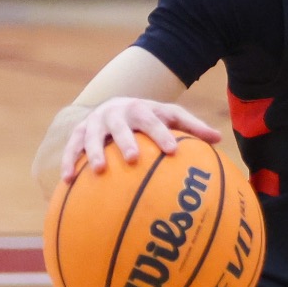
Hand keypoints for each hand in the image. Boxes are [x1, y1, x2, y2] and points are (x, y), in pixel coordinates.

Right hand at [60, 97, 221, 182]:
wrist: (115, 105)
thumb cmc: (150, 118)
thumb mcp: (169, 116)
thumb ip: (192, 127)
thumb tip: (219, 139)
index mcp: (141, 109)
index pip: (154, 121)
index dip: (162, 134)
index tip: (173, 151)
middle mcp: (116, 113)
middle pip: (121, 126)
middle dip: (127, 141)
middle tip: (134, 158)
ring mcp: (96, 122)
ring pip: (92, 136)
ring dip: (93, 152)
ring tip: (97, 171)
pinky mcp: (78, 133)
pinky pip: (71, 148)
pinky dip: (68, 162)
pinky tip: (67, 181)